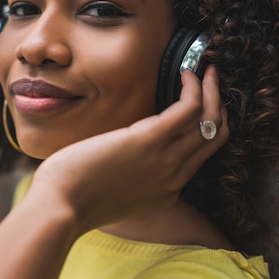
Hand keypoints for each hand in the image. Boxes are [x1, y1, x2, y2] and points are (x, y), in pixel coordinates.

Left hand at [27, 66, 228, 235]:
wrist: (60, 207)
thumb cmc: (73, 196)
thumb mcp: (112, 192)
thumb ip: (128, 176)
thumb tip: (122, 154)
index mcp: (166, 190)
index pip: (200, 156)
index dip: (206, 126)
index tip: (199, 103)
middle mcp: (174, 177)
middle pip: (214, 136)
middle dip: (218, 104)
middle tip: (212, 80)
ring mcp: (166, 160)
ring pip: (210, 121)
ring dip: (212, 91)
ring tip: (204, 71)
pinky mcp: (149, 140)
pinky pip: (189, 109)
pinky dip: (193, 88)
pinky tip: (185, 74)